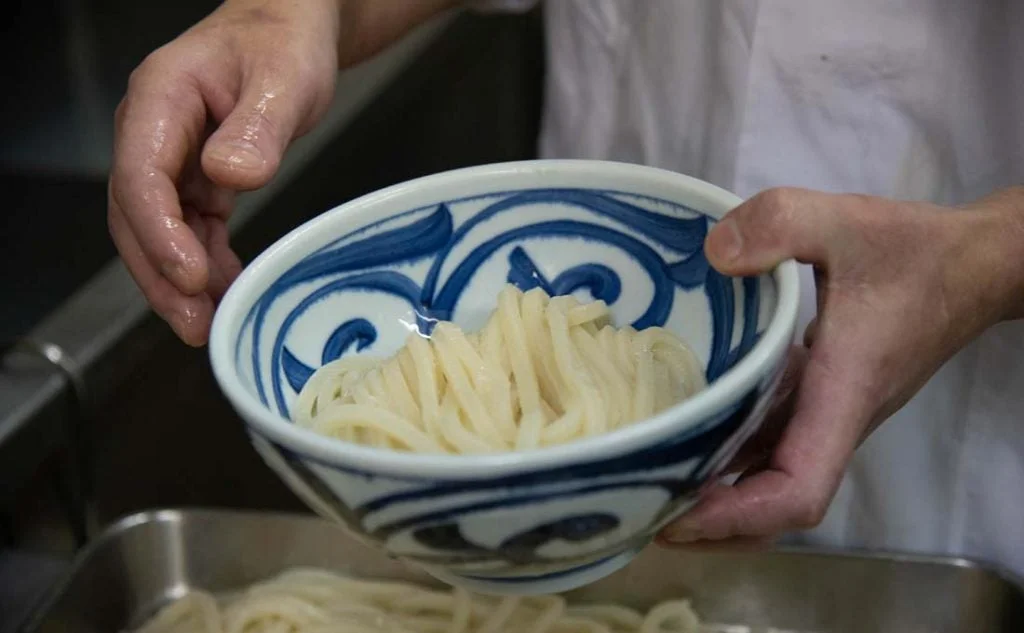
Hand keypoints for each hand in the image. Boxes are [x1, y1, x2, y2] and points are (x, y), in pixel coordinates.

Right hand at [108, 0, 340, 344]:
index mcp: (162, 99)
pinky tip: (227, 292)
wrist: (290, 34)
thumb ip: (258, 125)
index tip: (189, 274)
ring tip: (211, 324)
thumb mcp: (282, 78)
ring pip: (160, 231)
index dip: (159, 231)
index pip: (140, 174)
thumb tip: (231, 173)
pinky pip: (190, 231)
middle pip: (136, 215)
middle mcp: (155, 132)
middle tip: (193, 324)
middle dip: (161, 274)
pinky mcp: (195, 180)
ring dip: (180, 281)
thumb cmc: (284, 44)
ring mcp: (172, 158)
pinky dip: (206, 265)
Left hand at [659, 187, 1023, 545]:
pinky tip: (687, 430)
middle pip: (775, 507)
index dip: (740, 515)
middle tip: (639, 507)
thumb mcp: (844, 220)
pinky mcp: (822, 397)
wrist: (971, 265)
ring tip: (647, 479)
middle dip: (712, 524)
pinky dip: (730, 454)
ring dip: (717, 494)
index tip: (682, 515)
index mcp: (842, 395)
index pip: (800, 490)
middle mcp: (834, 420)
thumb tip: (713, 255)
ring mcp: (828, 413)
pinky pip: (773, 443)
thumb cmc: (915, 251)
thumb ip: (780, 224)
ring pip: (771, 479)